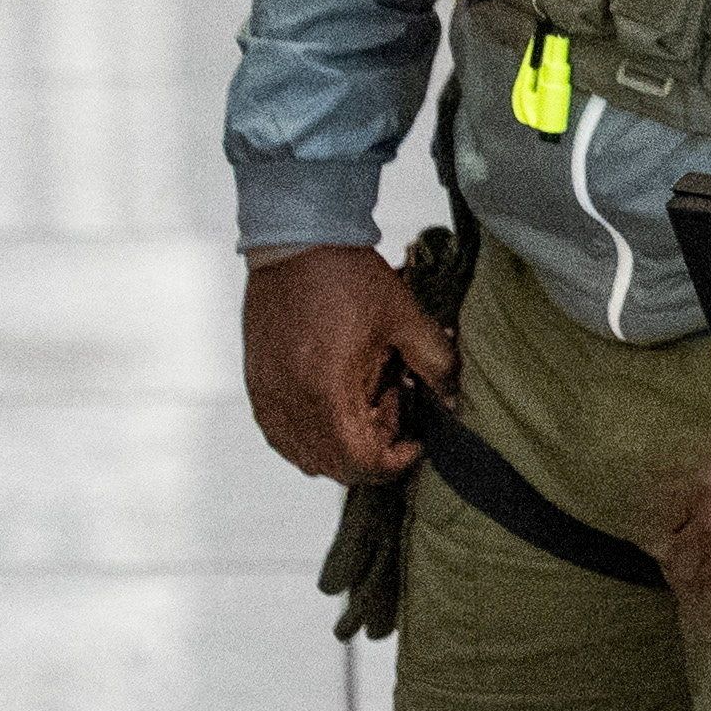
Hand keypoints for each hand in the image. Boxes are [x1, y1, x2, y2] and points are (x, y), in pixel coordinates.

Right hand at [243, 247, 454, 486]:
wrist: (295, 244)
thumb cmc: (345, 277)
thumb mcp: (405, 318)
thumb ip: (436, 363)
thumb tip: (452, 397)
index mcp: (326, 389)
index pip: (358, 461)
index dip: (394, 463)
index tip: (415, 441)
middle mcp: (289, 401)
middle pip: (332, 466)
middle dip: (372, 453)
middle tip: (393, 410)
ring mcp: (268, 396)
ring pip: (304, 456)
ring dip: (342, 447)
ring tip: (366, 405)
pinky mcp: (258, 386)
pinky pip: (281, 435)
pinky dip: (312, 435)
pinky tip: (337, 403)